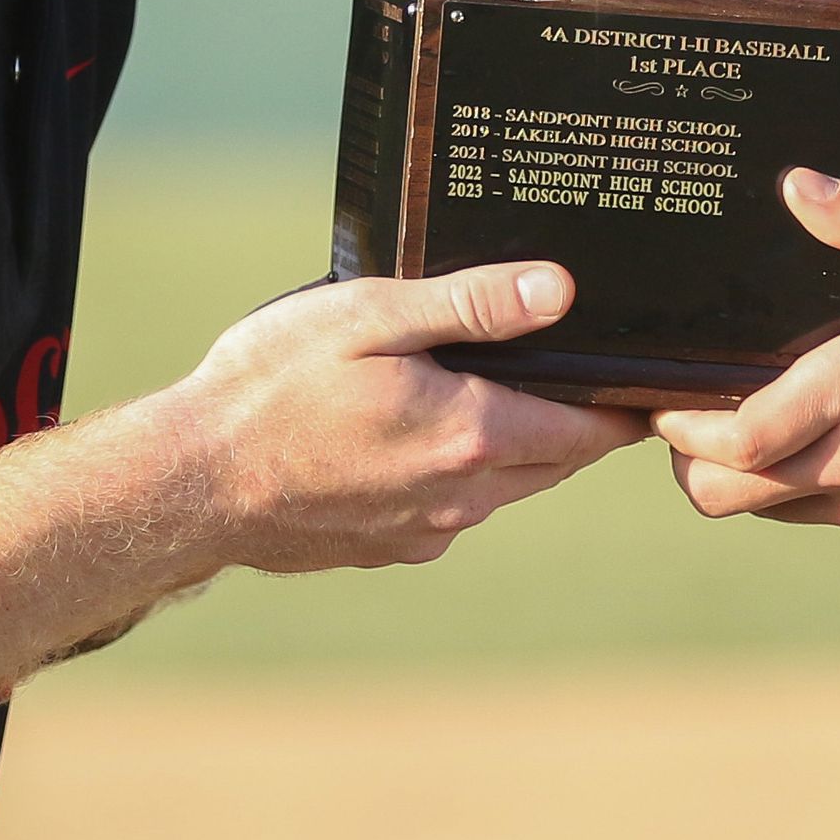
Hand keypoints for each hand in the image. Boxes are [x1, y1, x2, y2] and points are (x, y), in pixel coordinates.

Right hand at [170, 265, 643, 573]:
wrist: (188, 487)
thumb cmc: (270, 389)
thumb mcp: (369, 318)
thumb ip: (470, 306)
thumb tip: (560, 291)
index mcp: (473, 436)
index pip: (592, 431)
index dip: (627, 404)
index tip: (651, 378)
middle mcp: (463, 498)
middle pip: (556, 461)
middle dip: (579, 422)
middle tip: (586, 370)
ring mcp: (425, 533)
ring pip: (505, 487)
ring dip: (517, 447)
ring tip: (500, 389)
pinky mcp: (387, 548)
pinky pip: (452, 510)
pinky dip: (459, 474)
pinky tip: (419, 433)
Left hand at [654, 170, 839, 551]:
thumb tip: (801, 185)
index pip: (730, 437)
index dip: (675, 424)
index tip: (660, 393)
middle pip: (722, 492)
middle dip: (688, 460)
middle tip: (688, 412)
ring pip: (769, 511)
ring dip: (745, 475)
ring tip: (751, 419)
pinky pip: (827, 514)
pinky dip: (804, 485)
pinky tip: (827, 437)